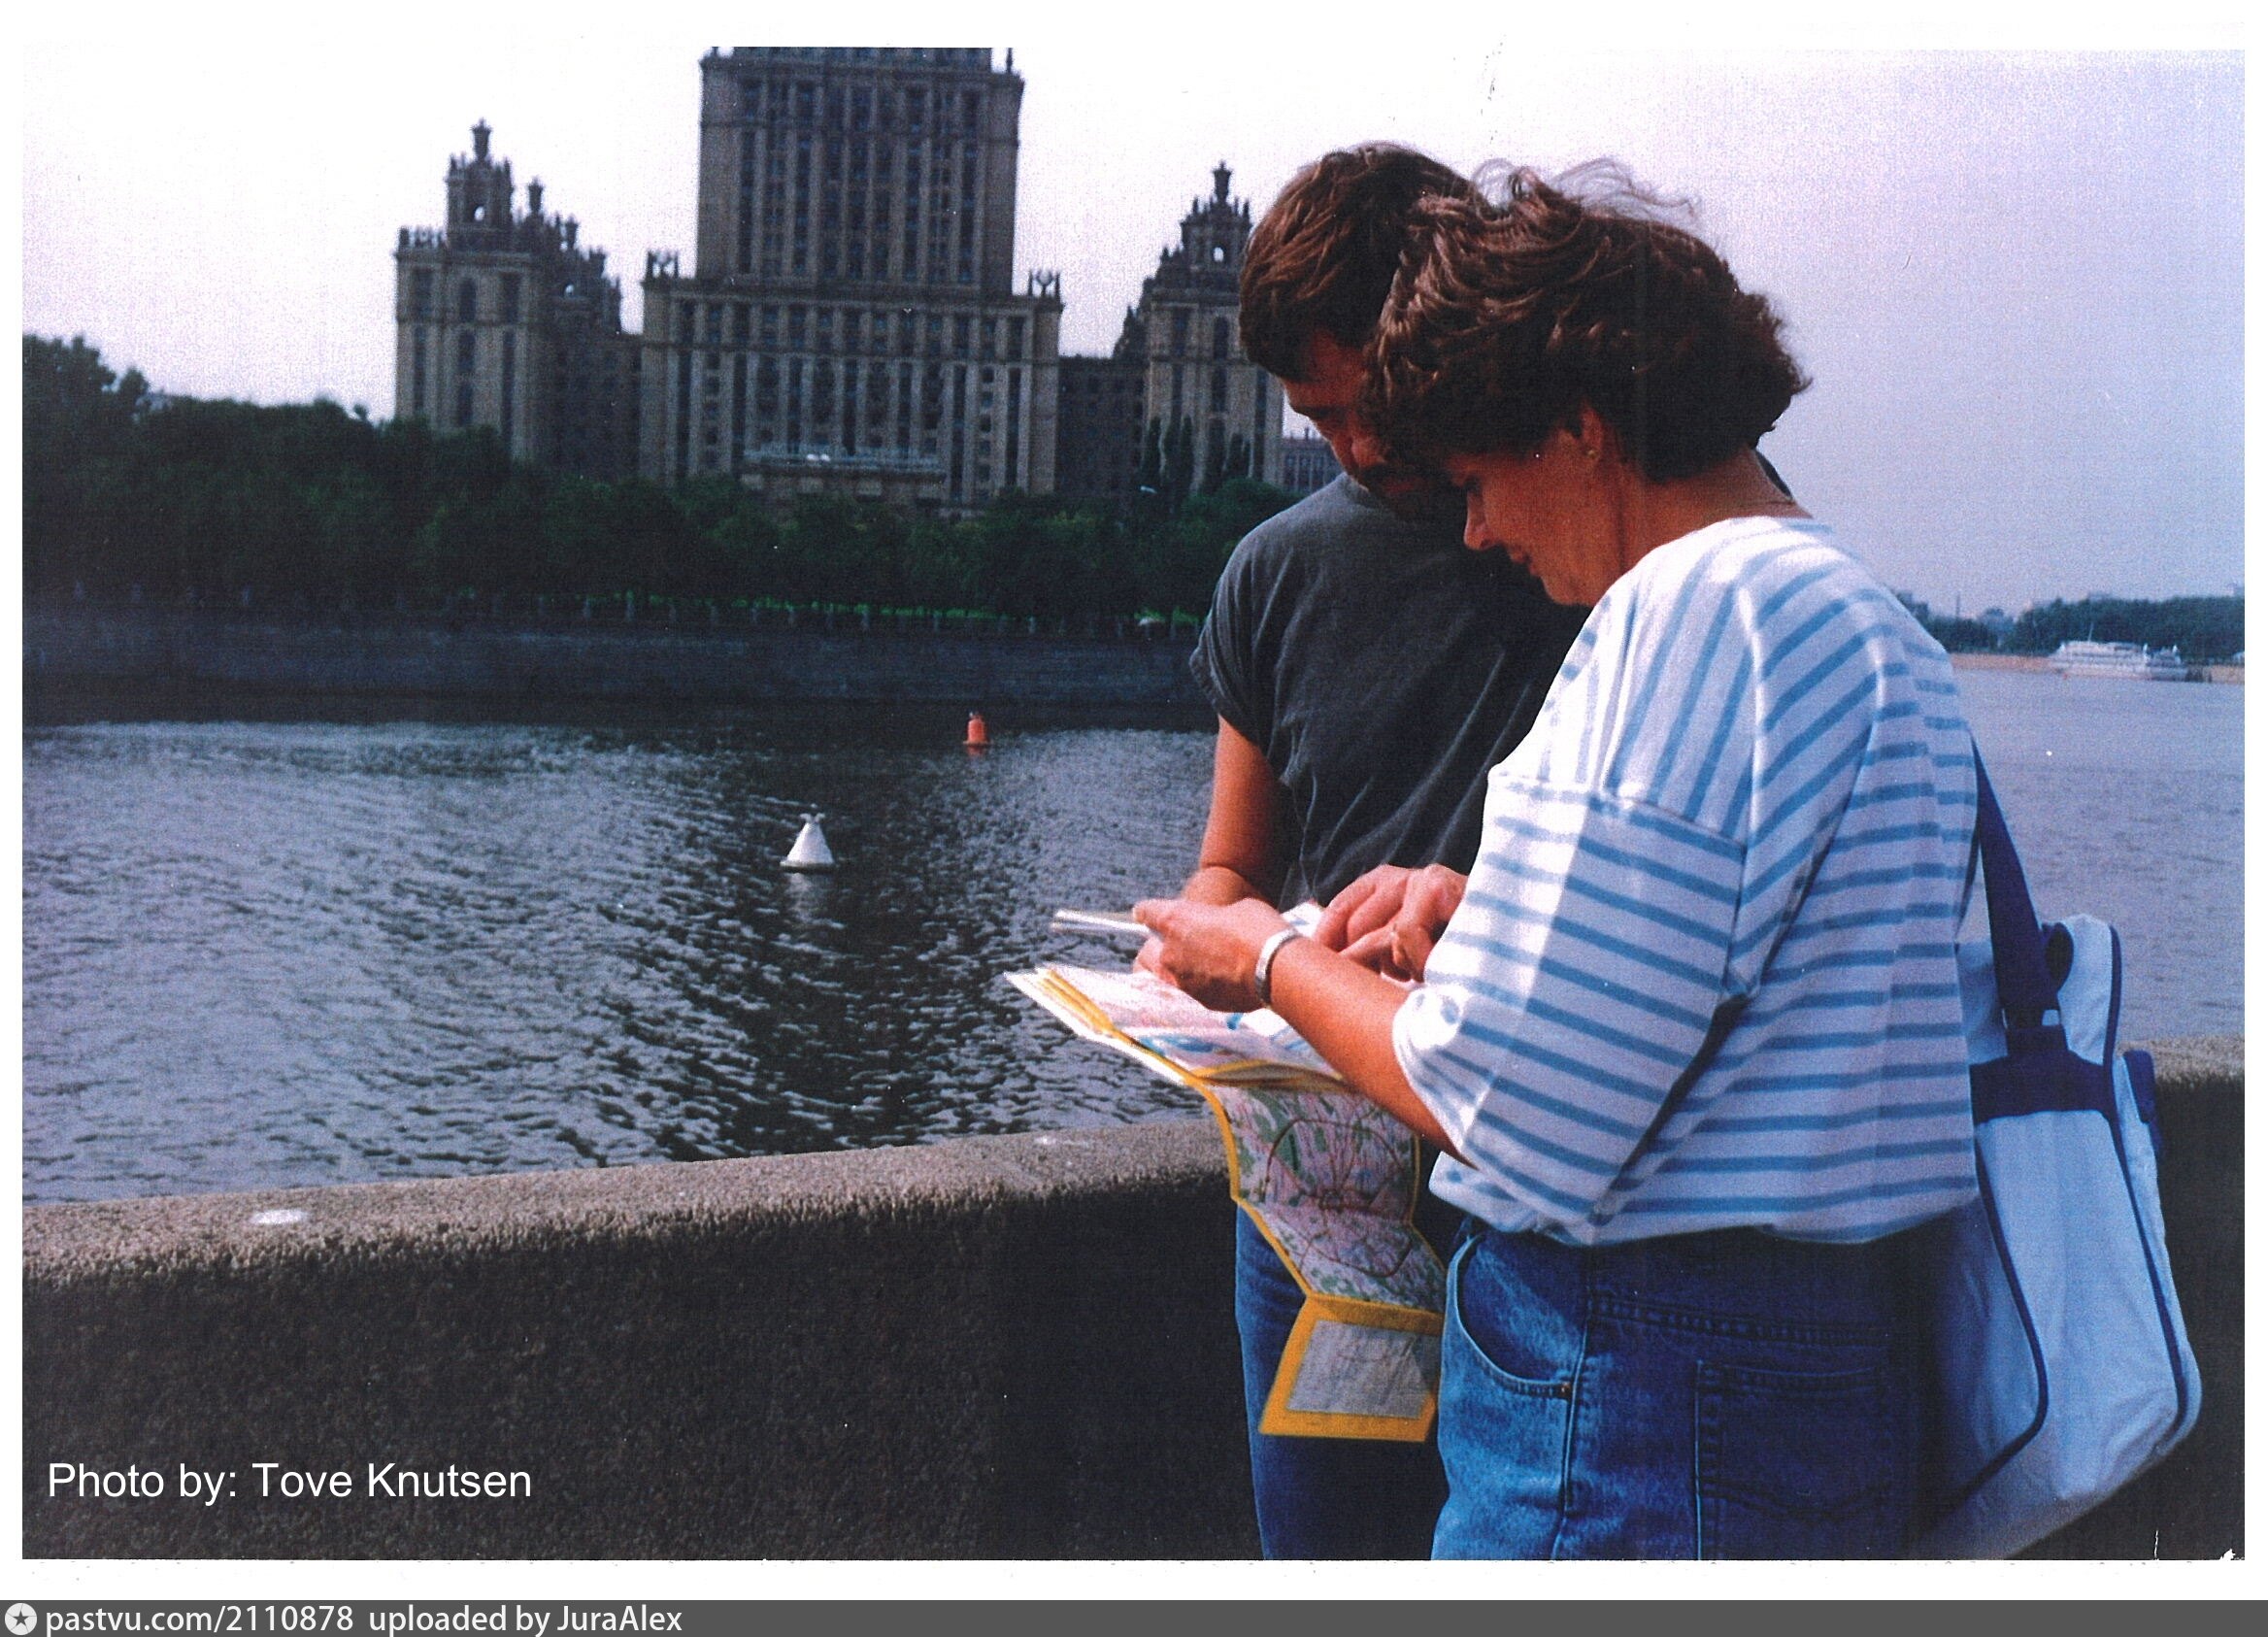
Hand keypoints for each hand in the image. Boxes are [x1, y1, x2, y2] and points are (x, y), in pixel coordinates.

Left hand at [1131, 896, 1291, 1011]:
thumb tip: (1218, 928)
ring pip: (1163, 978)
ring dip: (1174, 972)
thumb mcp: (1236, 909)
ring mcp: (1183, 982)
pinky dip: (1197, 987)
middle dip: (1155, 948)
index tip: (1144, 913)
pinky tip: (1217, 982)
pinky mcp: (1201, 1002)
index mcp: (1175, 921)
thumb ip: (1215, 918)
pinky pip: (1189, 993)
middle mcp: (1170, 954)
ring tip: (1194, 968)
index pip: (1146, 912)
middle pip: (1146, 953)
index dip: (1147, 912)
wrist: (1275, 966)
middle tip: (1174, 945)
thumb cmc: (1258, 928)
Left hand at [1315, 863, 1467, 980]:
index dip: (1326, 938)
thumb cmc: (1469, 960)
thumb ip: (1379, 955)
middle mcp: (1406, 877)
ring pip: (1381, 935)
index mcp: (1394, 887)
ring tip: (1425, 976)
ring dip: (1400, 966)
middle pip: (1355, 924)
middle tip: (1377, 990)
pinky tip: (1442, 966)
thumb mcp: (1414, 958)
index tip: (1317, 966)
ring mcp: (1423, 879)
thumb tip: (1330, 966)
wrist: (1524, 955)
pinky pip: (1404, 934)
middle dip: (1358, 962)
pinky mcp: (1438, 887)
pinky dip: (1420, 960)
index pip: (1342, 907)